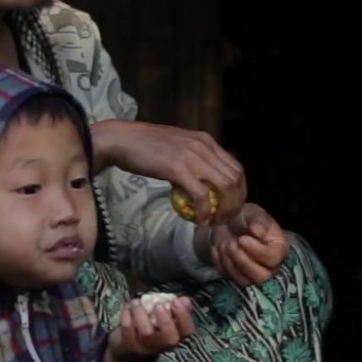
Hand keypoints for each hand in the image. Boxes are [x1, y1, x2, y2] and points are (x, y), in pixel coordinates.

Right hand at [95, 120, 246, 224]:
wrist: (122, 140)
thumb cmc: (145, 146)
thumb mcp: (178, 147)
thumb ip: (194, 159)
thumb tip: (205, 180)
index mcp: (206, 140)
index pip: (236, 167)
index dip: (239, 190)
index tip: (230, 206)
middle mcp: (204, 146)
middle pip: (235, 178)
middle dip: (235, 203)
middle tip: (224, 219)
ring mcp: (192, 156)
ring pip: (224, 187)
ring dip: (223, 209)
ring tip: (213, 221)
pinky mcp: (177, 168)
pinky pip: (201, 195)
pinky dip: (204, 211)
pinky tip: (198, 220)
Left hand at [107, 295, 196, 361]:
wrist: (131, 351)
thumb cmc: (153, 328)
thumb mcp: (167, 319)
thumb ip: (177, 309)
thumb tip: (184, 299)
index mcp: (177, 336)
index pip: (187, 330)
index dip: (183, 316)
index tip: (175, 301)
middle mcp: (163, 344)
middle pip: (169, 338)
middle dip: (165, 320)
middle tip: (158, 305)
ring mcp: (145, 347)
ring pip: (146, 333)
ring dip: (141, 313)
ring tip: (137, 302)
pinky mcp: (129, 345)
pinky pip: (128, 330)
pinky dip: (127, 315)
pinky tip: (127, 307)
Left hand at [206, 203, 289, 286]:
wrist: (228, 223)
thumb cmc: (246, 218)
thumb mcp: (253, 213)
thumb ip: (258, 220)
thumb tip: (258, 231)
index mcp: (279, 248)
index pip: (273, 258)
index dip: (257, 251)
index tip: (242, 238)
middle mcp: (270, 266)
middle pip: (260, 276)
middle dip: (242, 260)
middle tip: (231, 243)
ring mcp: (254, 274)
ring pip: (244, 280)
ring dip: (230, 262)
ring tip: (224, 244)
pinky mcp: (238, 276)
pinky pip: (230, 277)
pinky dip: (221, 263)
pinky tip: (218, 248)